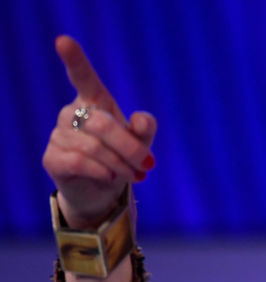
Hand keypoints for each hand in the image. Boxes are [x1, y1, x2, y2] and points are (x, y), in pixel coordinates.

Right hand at [42, 35, 156, 228]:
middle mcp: (72, 112)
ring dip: (120, 165)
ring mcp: (58, 134)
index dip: (74, 59)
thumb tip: (142, 121)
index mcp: (94, 101)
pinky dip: (103, 172)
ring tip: (132, 174)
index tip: (63, 41)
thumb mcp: (140, 143)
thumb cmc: (122, 158)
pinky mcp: (51, 158)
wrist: (103, 190)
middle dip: (130, 148)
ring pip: (94, 147)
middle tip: (147, 164)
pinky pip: (80, 162)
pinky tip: (110, 177)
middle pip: (103, 125)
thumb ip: (144, 129)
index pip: (82, 76)